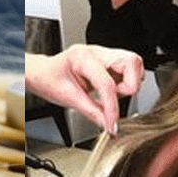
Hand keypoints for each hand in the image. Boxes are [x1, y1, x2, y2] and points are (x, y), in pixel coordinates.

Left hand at [25, 45, 144, 132]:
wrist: (43, 73)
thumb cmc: (49, 79)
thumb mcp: (67, 97)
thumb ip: (91, 112)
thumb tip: (108, 125)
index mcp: (83, 57)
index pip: (107, 83)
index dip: (112, 107)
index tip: (112, 124)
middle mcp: (98, 52)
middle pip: (132, 62)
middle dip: (128, 86)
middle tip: (113, 99)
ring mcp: (106, 55)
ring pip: (134, 66)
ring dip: (126, 86)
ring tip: (108, 95)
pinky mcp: (111, 63)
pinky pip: (129, 72)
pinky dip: (123, 86)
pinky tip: (109, 91)